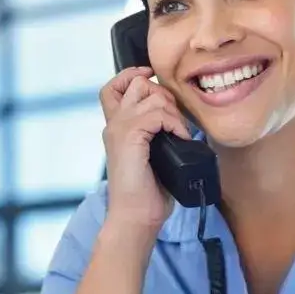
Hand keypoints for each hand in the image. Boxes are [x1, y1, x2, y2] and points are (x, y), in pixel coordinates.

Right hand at [99, 67, 191, 232]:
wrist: (135, 217)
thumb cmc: (147, 194)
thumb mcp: (153, 156)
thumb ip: (157, 134)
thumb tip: (180, 121)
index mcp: (116, 128)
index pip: (114, 87)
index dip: (133, 76)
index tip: (153, 83)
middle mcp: (113, 124)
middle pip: (136, 82)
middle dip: (164, 95)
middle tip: (176, 122)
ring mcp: (119, 128)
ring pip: (151, 95)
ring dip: (173, 112)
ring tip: (180, 135)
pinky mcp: (128, 136)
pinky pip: (158, 113)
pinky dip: (175, 124)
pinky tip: (180, 140)